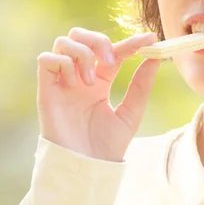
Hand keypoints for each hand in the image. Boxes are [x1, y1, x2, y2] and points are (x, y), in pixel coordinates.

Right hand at [36, 28, 159, 161]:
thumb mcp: (130, 113)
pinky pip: (46, 59)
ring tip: (91, 81)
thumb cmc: (107, 147)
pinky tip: (75, 84)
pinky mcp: (46, 90)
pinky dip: (63, 63)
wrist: (86, 169)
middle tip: (111, 62)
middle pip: (81, 35)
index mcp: (100, 80)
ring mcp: (62, 81)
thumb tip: (156, 57)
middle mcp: (79, 76)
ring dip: (82, 54)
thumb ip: (141, 85)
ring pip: (64, 42)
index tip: (148, 39)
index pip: (112, 50)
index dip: (129, 42)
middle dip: (98, 40)